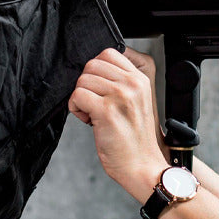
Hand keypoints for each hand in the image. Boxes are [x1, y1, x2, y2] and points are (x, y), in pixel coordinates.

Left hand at [68, 47, 168, 202]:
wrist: (142, 165)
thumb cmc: (134, 138)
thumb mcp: (136, 101)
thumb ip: (120, 81)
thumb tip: (91, 70)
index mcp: (140, 78)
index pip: (108, 53)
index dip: (96, 70)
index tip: (99, 89)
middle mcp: (132, 84)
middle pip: (91, 64)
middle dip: (87, 84)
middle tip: (95, 104)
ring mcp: (120, 96)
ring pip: (82, 80)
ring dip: (80, 98)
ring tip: (94, 114)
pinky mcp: (106, 111)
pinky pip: (77, 95)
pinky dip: (75, 108)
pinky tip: (89, 120)